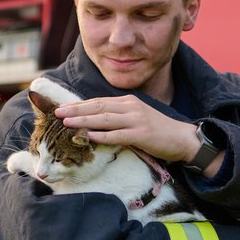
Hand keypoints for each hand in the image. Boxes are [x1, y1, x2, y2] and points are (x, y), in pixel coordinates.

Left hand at [54, 95, 201, 163]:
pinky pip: (118, 135)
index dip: (79, 104)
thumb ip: (119, 117)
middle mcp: (131, 107)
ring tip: (66, 123)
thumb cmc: (158, 131)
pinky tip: (89, 136)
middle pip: (98, 107)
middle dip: (76, 110)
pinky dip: (102, 135)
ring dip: (84, 120)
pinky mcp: (142, 134)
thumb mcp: (137, 118)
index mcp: (128, 102)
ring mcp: (136, 120)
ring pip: (105, 119)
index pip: (98, 101)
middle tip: (57, 112)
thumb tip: (95, 122)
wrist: (182, 138)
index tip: (62, 107)